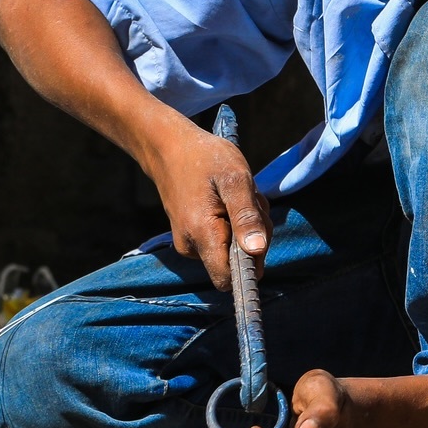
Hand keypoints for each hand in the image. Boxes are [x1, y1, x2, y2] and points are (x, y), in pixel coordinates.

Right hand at [143, 118, 269, 289]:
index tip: (258, 237)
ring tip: (235, 196)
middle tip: (249, 203)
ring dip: (245, 228)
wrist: (169, 147)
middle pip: (235, 264)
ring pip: (231, 252)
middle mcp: (191, 246)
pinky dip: (234, 224)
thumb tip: (257, 251)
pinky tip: (227, 200)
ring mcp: (188, 243)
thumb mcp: (235, 180)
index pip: (227, 280)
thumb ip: (246, 216)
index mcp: (201, 234)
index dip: (249, 267)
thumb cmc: (205, 158)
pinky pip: (222, 242)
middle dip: (252, 238)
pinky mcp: (190, 237)